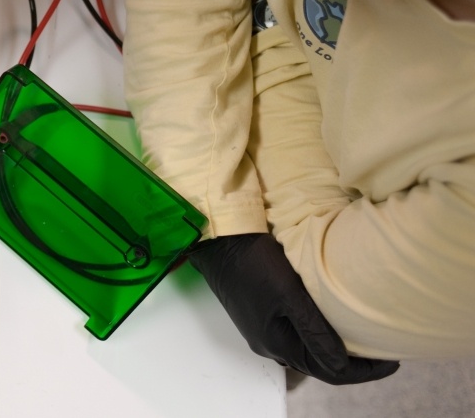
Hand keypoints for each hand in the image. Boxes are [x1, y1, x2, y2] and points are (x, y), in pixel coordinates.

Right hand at [189, 233, 399, 384]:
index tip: (393, 362)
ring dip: (334, 348)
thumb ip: (315, 330)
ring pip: (305, 349)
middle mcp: (268, 343)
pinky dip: (317, 335)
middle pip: (317, 363)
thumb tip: (342, 365)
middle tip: (382, 350)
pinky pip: (294, 334)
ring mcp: (261, 329)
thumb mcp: (289, 293)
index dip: (363, 372)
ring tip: (361, 336)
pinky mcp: (259, 313)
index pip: (328, 372)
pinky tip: (329, 321)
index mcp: (276, 343)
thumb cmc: (254, 261)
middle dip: (351, 363)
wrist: (218, 239)